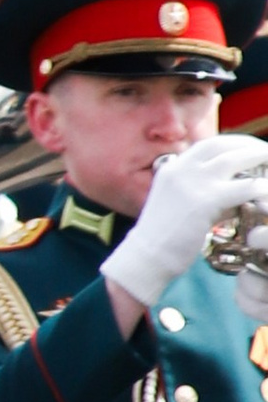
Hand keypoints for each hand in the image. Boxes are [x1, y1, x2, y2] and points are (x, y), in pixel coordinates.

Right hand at [102, 133, 267, 316]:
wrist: (146, 257)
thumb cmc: (163, 239)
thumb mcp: (178, 206)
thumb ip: (203, 193)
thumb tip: (235, 192)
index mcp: (173, 169)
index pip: (207, 146)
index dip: (232, 144)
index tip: (248, 149)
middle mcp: (181, 169)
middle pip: (223, 146)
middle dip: (248, 146)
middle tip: (266, 153)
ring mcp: (193, 182)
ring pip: (235, 159)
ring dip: (259, 158)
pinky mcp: (205, 201)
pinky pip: (244, 188)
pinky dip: (261, 188)